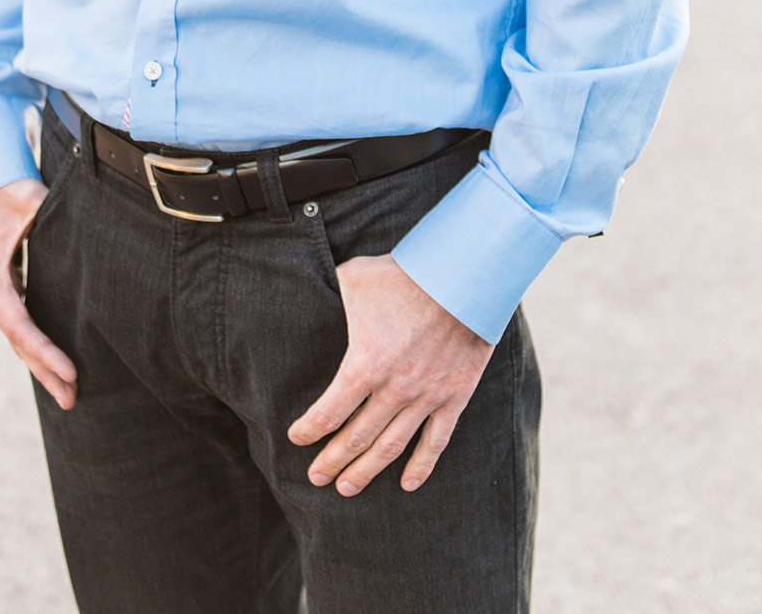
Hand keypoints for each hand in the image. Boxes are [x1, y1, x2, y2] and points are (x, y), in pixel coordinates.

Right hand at [0, 178, 77, 410]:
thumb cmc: (10, 193)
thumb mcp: (29, 198)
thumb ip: (49, 211)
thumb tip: (86, 215)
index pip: (19, 324)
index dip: (44, 350)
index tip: (70, 371)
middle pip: (18, 343)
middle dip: (45, 372)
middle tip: (72, 400)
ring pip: (18, 340)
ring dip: (41, 367)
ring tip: (67, 395)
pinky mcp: (4, 293)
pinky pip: (20, 328)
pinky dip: (36, 349)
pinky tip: (54, 366)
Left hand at [287, 254, 492, 496]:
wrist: (464, 277)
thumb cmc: (405, 274)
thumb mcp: (357, 276)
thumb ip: (333, 288)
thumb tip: (313, 284)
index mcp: (365, 364)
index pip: (328, 412)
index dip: (309, 430)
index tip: (297, 439)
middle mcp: (393, 390)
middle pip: (356, 438)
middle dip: (332, 461)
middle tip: (316, 479)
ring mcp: (426, 397)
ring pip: (391, 447)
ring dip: (367, 471)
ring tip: (347, 488)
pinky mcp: (454, 397)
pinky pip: (436, 441)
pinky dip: (422, 466)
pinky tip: (407, 485)